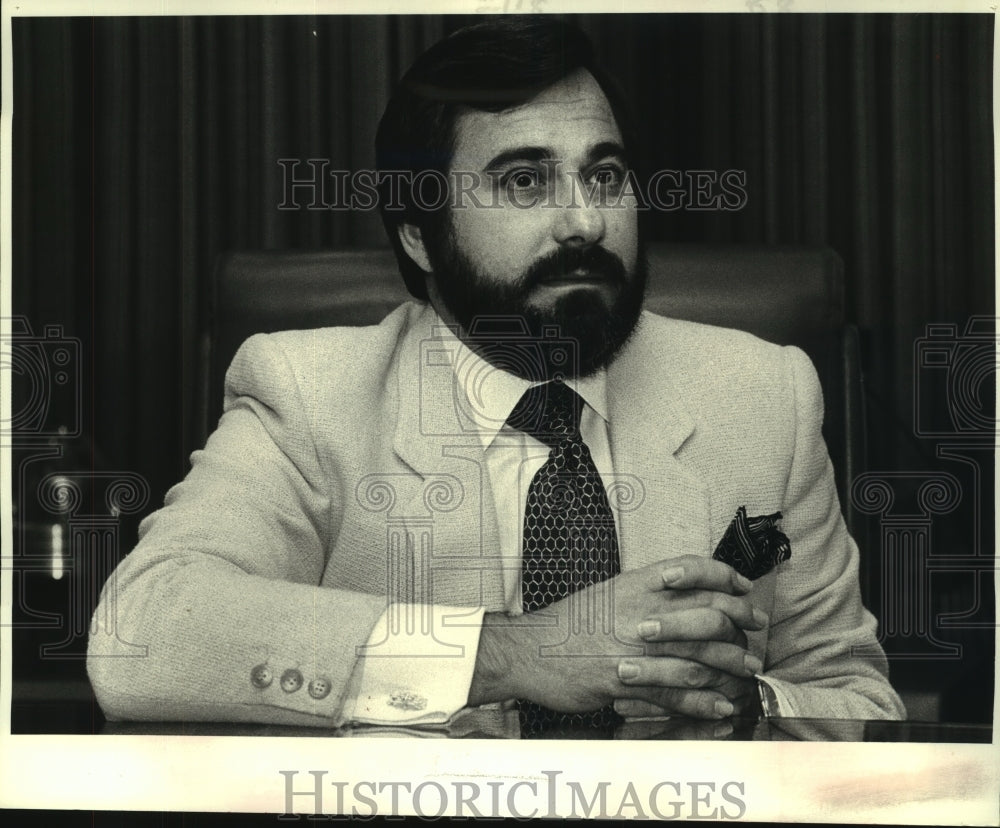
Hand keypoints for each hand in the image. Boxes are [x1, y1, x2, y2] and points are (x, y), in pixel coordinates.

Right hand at [469, 555, 766, 718]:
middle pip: (706, 613)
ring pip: (697, 657)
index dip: (724, 575)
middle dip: (740, 623)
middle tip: (755, 632)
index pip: (691, 569)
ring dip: (728, 667)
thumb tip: (683, 594)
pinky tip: (720, 706)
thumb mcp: (608, 594)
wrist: (527, 650)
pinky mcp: (623, 682)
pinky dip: (702, 702)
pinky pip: (673, 693)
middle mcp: (638, 611)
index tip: (743, 587)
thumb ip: (644, 592)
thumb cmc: (570, 623)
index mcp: (635, 585)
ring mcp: (632, 648)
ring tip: (745, 672)